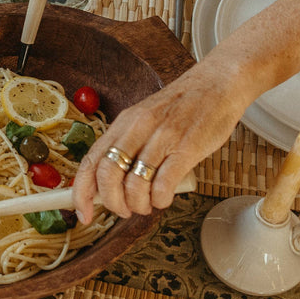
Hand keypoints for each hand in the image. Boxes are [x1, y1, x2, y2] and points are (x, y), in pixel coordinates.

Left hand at [72, 61, 249, 222]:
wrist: (218, 84)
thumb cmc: (182, 106)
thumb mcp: (145, 119)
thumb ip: (127, 145)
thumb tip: (109, 183)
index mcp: (124, 123)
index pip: (91, 162)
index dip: (81, 192)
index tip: (83, 214)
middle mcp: (138, 129)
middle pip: (108, 175)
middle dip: (112, 202)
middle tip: (123, 210)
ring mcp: (162, 138)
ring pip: (135, 184)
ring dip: (138, 205)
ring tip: (147, 205)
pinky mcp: (186, 148)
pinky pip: (163, 185)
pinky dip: (160, 200)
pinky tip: (164, 199)